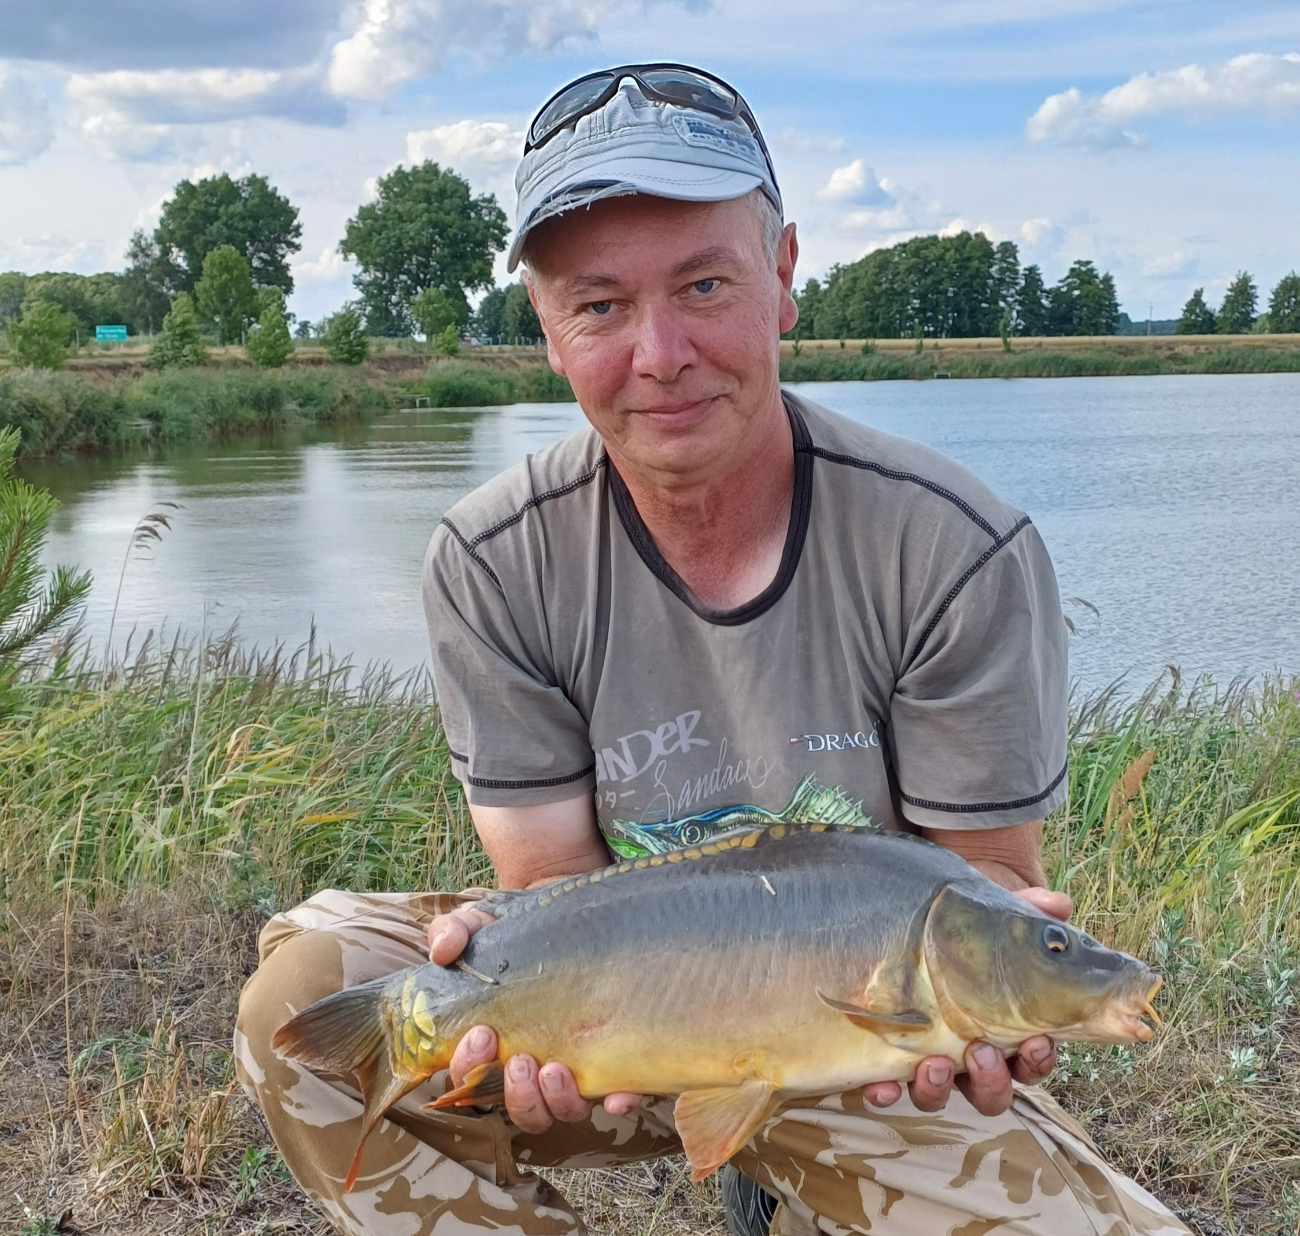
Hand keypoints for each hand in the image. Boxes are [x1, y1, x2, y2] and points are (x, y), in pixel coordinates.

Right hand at [427, 907, 642, 1132]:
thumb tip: (441, 951)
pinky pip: (615, 1096)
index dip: (470, 1067)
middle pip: (517, 1107)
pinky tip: (616, 1096)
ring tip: (555, 1070)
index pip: (472, 1078)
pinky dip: (616, 1101)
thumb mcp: (481, 926)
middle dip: (515, 1093)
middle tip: (520, 1059)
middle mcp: (531, 1066)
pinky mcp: (610, 1061)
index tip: (482, 1034)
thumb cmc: (518, 934)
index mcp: (492, 1045)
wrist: (572, 920)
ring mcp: (571, 1069)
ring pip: (558, 1111)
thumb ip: (453, 933)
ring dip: (554, 1101)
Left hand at [863, 885, 1068, 1114]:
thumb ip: (1029, 911)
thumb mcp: (995, 918)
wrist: (916, 919)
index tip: (1036, 1041)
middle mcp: (966, 1054)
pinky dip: (885, 1092)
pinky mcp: (888, 1055)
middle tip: (982, 1050)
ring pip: (940, 1095)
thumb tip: (1058, 904)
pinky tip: (881, 1085)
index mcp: (1002, 1029)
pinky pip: (888, 1087)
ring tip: (933, 1062)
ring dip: (939, 1088)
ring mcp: (927, 1059)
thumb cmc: (969, 928)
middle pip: (990, 1093)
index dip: (1036, 1061)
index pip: (1029, 1061)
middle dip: (991, 1080)